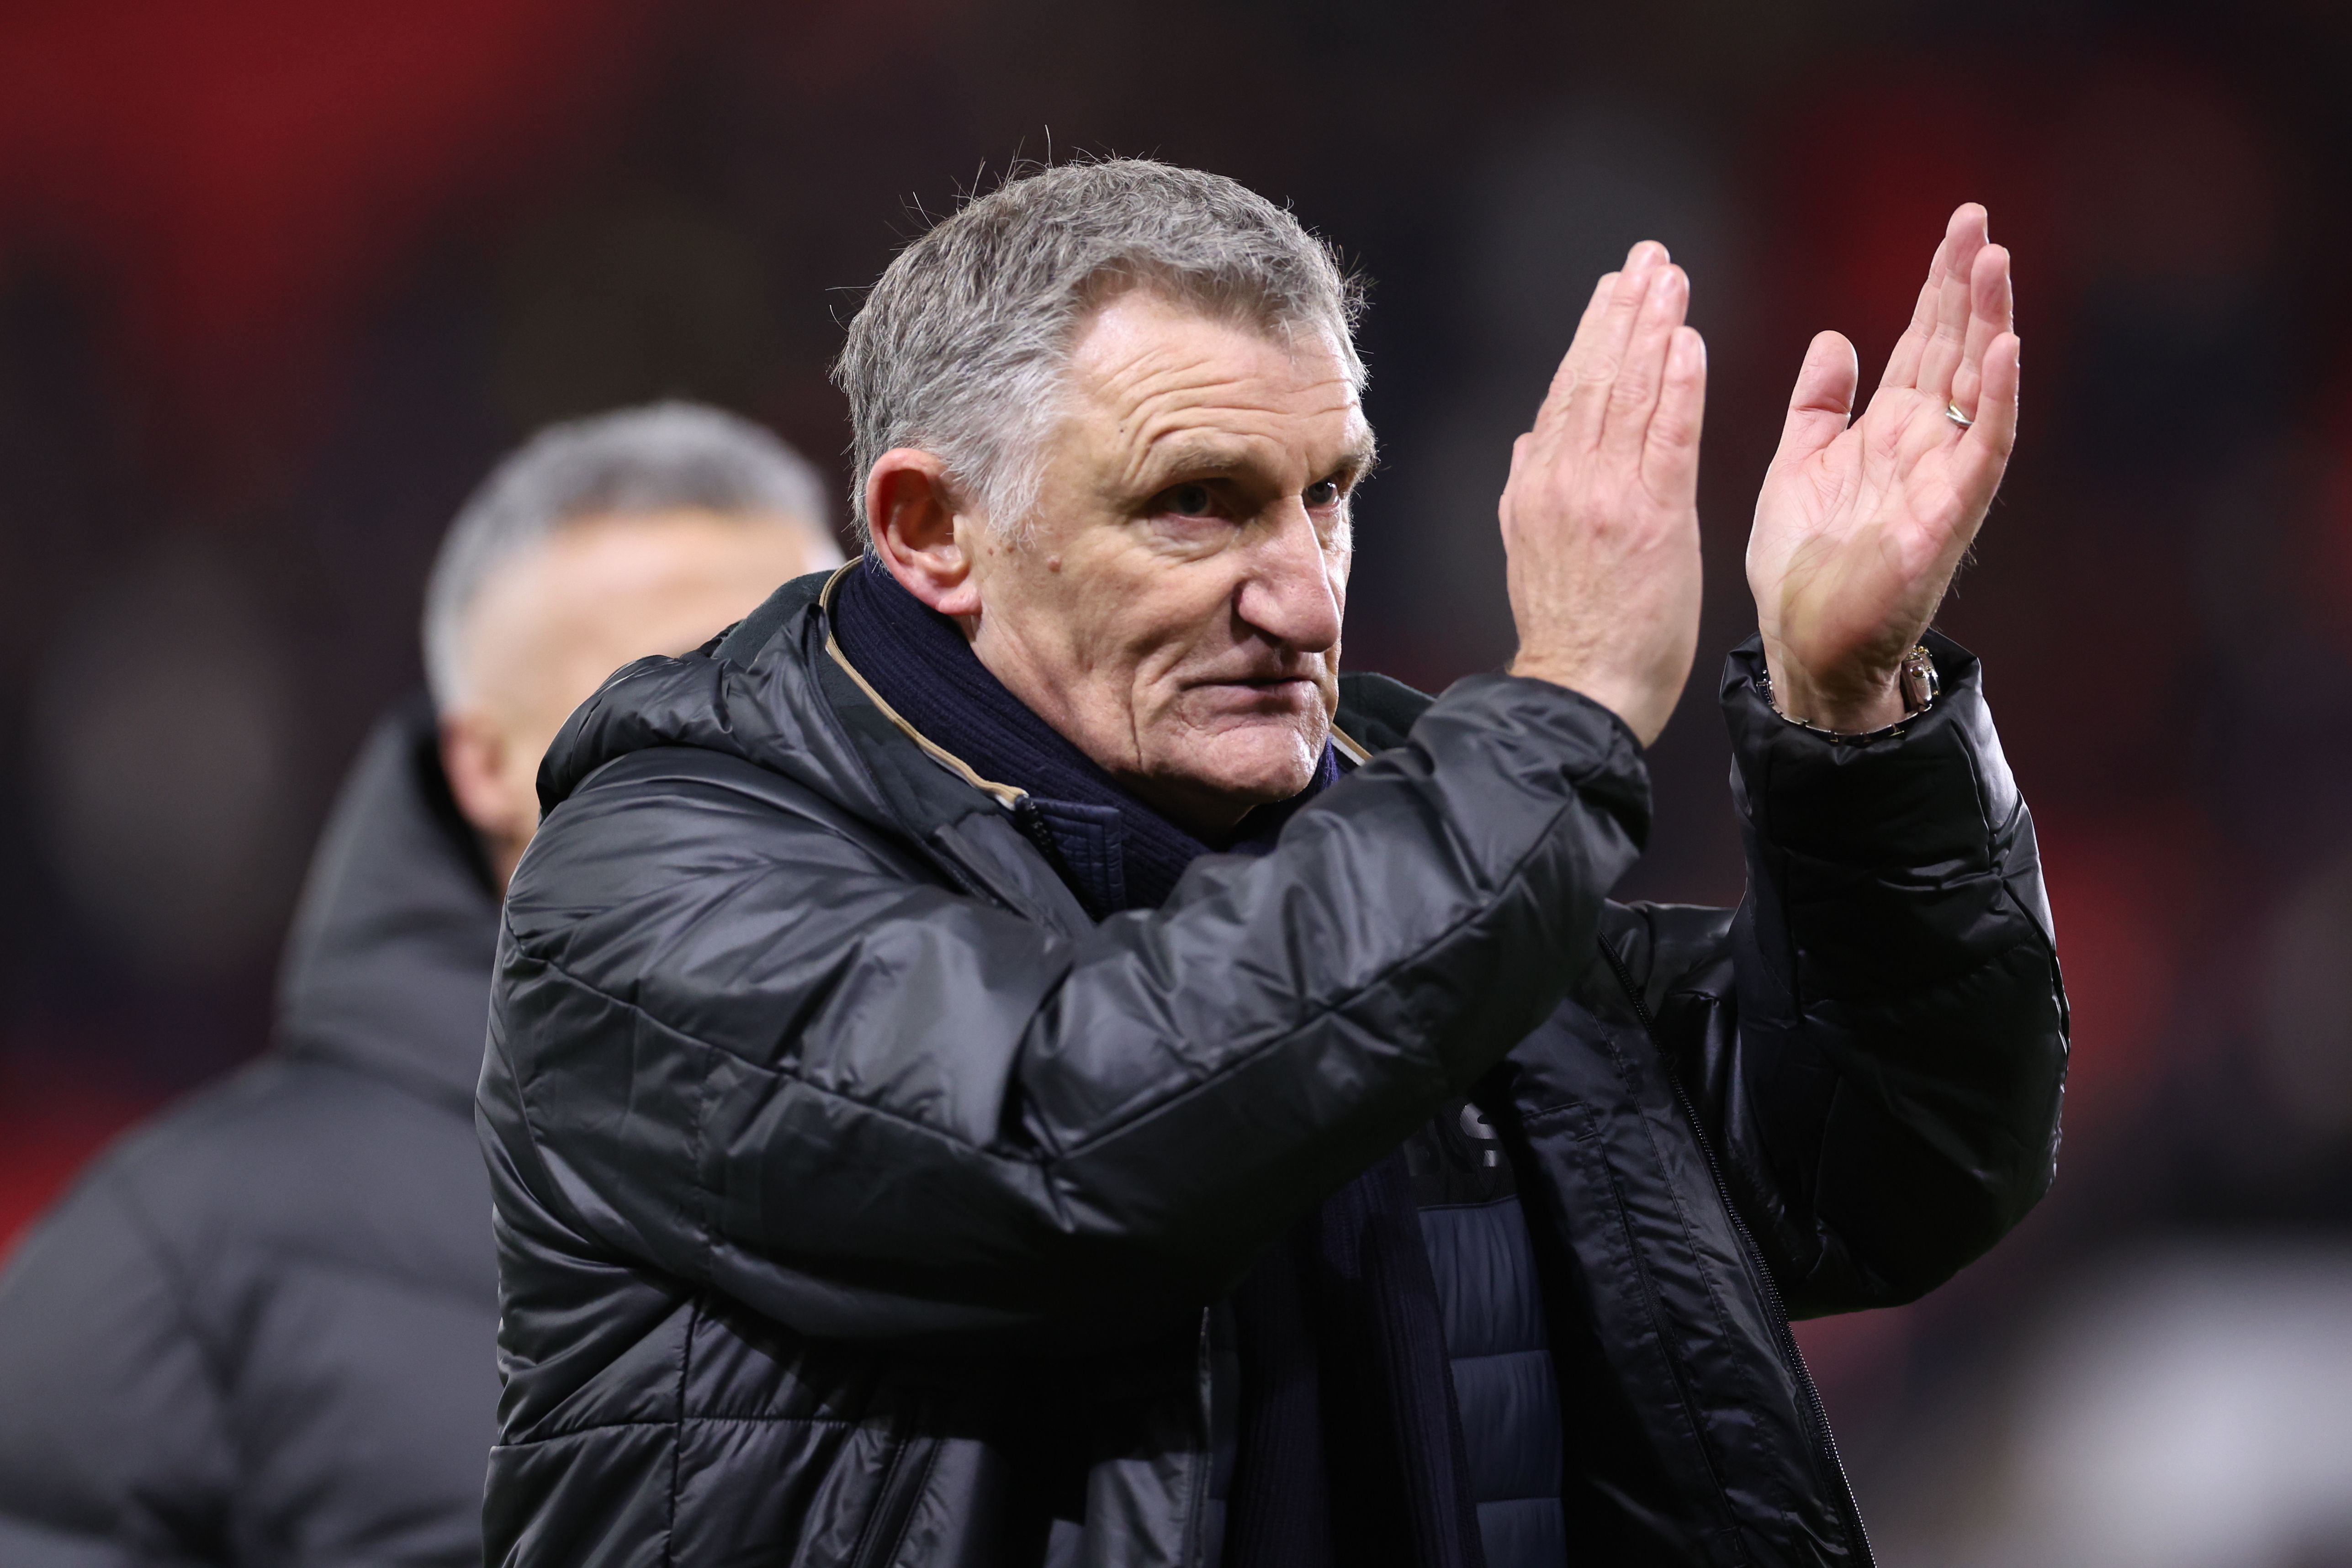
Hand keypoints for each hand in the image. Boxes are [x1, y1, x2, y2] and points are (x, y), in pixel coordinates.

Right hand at [1501, 242, 1706, 747]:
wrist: (1581, 691)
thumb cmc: (1569, 631)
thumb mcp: (1529, 551)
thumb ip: (1529, 492)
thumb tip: (1529, 443)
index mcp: (1539, 486)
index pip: (1568, 394)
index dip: (1593, 336)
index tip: (1614, 289)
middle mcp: (1566, 481)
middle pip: (1596, 378)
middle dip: (1624, 311)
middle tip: (1648, 259)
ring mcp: (1605, 497)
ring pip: (1628, 394)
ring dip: (1651, 328)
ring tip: (1669, 277)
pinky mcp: (1651, 519)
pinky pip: (1666, 438)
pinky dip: (1676, 386)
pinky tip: (1687, 342)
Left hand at [1747, 204, 2019, 730]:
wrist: (1803, 643)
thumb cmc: (1802, 565)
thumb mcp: (1798, 464)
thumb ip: (1820, 406)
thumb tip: (1837, 339)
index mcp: (1888, 429)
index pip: (1923, 342)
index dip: (1937, 287)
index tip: (1955, 227)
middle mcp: (1924, 444)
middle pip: (1954, 348)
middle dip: (1967, 285)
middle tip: (1978, 218)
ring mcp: (1942, 477)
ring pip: (1978, 384)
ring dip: (1989, 322)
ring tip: (1994, 260)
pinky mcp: (1949, 515)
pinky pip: (1983, 448)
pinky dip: (1997, 399)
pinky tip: (2005, 348)